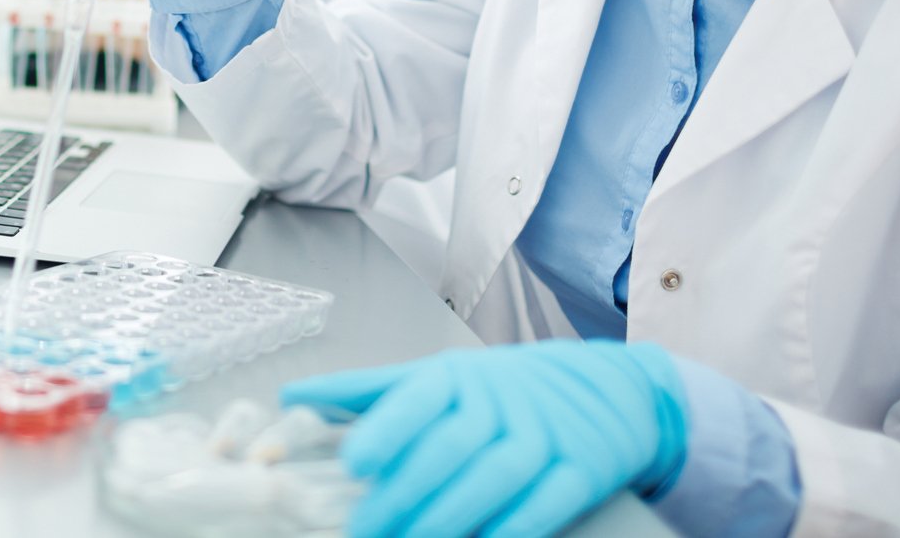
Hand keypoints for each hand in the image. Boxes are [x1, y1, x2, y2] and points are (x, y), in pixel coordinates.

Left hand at [281, 340, 689, 537]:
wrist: (605, 390)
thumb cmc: (501, 391)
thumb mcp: (438, 379)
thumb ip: (368, 391)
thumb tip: (293, 395)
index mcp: (459, 377)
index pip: (419, 397)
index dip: (387, 428)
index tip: (354, 461)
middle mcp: (502, 401)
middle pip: (451, 446)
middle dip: (407, 491)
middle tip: (365, 527)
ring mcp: (545, 435)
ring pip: (497, 477)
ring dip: (452, 515)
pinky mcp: (582, 469)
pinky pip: (548, 503)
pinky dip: (516, 527)